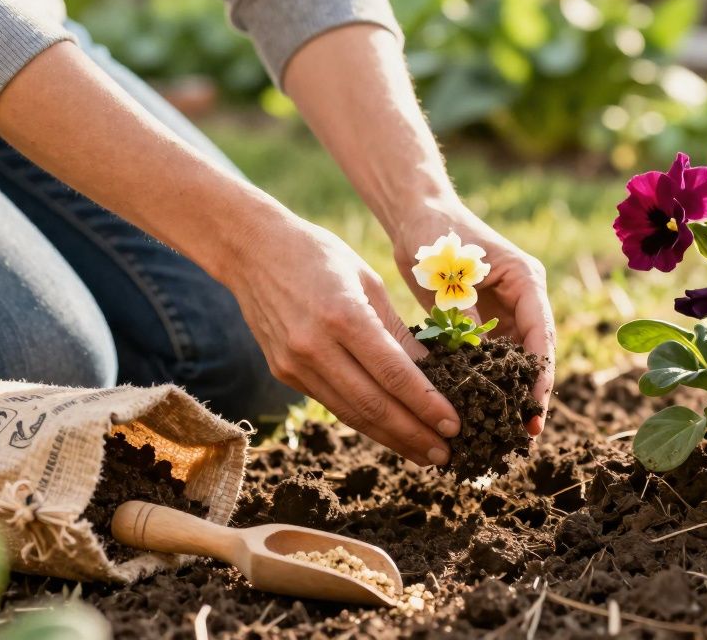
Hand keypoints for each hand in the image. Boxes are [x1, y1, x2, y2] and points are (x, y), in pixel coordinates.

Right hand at [222, 212, 458, 465]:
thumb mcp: (368, 281)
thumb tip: (434, 371)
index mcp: (344, 316)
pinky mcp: (284, 374)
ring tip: (424, 453)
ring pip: (351, 414)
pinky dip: (364, 421)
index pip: (394, 374)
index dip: (427, 405)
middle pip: (373, 405)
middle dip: (414, 434)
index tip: (453, 425)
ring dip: (391, 439)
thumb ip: (398, 331)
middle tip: (446, 455)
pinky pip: (332, 404)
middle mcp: (315, 347)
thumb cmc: (319, 256)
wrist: (253, 251)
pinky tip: (390, 431)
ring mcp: (295, 364)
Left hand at [391, 202, 555, 434]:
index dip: (541, 374)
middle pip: (534, 354)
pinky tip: (477, 412)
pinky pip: (490, 358)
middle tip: (525, 435)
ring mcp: (505, 312)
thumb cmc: (436, 232)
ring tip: (505, 434)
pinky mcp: (484, 322)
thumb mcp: (450, 271)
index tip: (535, 407)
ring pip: (514, 362)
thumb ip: (464, 309)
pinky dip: (486, 383)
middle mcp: (523, 299)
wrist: (416, 218)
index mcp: (527, 281)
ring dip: (510, 394)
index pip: (541, 334)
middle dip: (531, 394)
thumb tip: (472, 354)